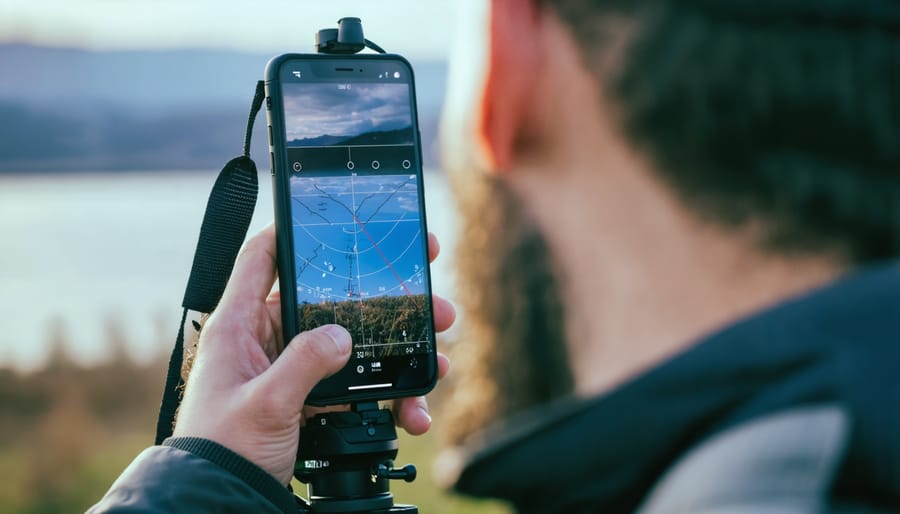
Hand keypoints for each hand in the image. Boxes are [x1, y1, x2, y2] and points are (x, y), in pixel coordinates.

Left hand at [172, 224, 452, 484]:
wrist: (222, 500)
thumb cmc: (222, 450)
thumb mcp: (264, 404)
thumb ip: (304, 364)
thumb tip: (341, 335)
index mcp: (241, 326)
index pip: (263, 259)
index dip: (292, 231)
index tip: (334, 217)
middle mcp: (268, 340)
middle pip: (329, 300)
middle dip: (379, 297)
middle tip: (421, 284)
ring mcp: (292, 369)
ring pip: (353, 343)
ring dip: (396, 347)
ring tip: (435, 351)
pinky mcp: (311, 398)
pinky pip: (355, 386)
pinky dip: (386, 396)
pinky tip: (411, 409)